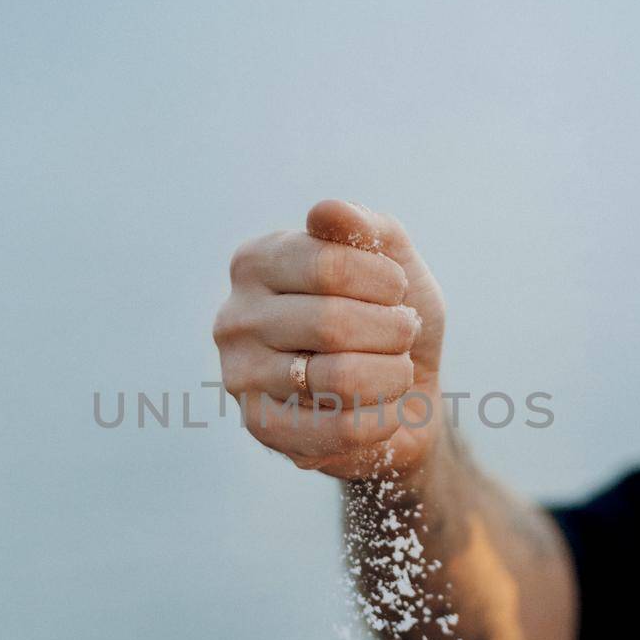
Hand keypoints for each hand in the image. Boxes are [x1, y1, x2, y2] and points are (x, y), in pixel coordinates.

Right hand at [213, 200, 445, 477]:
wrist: (404, 397)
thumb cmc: (390, 320)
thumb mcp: (394, 264)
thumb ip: (366, 229)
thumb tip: (325, 211)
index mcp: (256, 263)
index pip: (328, 264)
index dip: (385, 282)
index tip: (398, 291)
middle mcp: (235, 317)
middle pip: (332, 323)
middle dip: (393, 330)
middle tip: (404, 334)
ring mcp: (241, 376)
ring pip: (338, 377)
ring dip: (393, 375)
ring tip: (397, 372)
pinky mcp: (262, 428)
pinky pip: (340, 428)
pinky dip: (382, 419)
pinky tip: (387, 411)